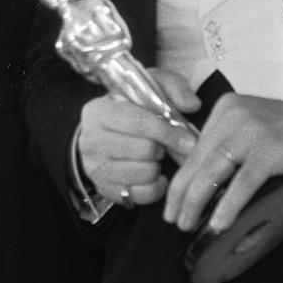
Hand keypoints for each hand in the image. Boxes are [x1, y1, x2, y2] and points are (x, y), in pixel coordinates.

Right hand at [75, 68, 199, 206]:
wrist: (105, 134)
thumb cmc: (132, 109)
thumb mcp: (150, 88)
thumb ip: (174, 88)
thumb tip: (192, 105)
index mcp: (98, 111)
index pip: (139, 122)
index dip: (169, 132)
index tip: (189, 140)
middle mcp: (90, 141)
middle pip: (144, 150)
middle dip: (162, 148)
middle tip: (163, 145)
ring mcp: (95, 168)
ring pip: (145, 173)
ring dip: (157, 166)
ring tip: (154, 157)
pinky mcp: (104, 188)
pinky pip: (142, 195)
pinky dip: (155, 186)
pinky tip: (153, 174)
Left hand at [164, 92, 282, 233]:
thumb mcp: (252, 130)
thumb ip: (227, 145)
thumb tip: (200, 180)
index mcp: (225, 110)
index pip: (192, 148)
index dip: (179, 178)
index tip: (172, 202)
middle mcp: (232, 116)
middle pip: (196, 162)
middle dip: (180, 195)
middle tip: (173, 220)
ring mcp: (251, 132)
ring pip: (211, 173)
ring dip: (195, 204)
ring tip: (187, 225)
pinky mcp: (269, 151)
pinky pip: (241, 184)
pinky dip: (227, 207)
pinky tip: (218, 224)